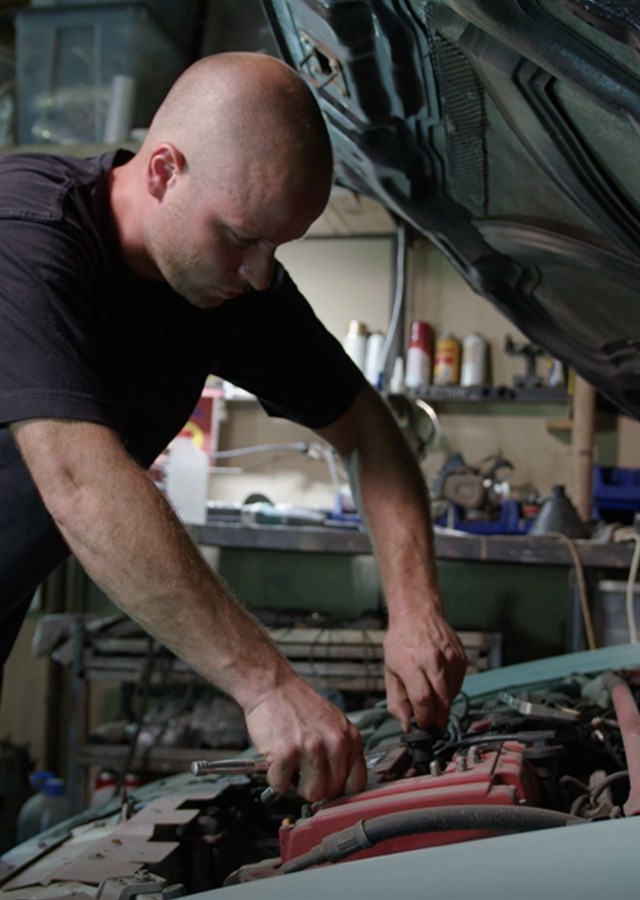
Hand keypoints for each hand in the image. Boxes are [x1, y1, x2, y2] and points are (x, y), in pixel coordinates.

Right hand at [244, 674, 366, 802]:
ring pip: (311, 793)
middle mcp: (334, 742)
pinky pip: (282, 786)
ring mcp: (311, 748)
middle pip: (333, 792)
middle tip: (303, 771)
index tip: (329, 789)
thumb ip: (340, 751)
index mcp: (349, 737)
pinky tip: (275, 761)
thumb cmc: (298, 704)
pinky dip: (275, 779)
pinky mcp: (286, 753)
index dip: (341, 791)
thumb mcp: (333, 723)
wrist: (272, 685)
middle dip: (315, 786)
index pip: (357, 783)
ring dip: (297, 785)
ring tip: (291, 766)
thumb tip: (341, 785)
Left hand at [383, 610, 466, 731]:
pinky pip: (458, 684)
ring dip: (444, 705)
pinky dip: (450, 691)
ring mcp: (449, 658)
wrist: (417, 614)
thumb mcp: (390, 671)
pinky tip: (439, 685)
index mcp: (411, 663)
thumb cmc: (401, 641)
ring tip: (433, 700)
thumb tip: (405, 724)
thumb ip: (396, 700)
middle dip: (438, 718)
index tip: (422, 725)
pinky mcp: (460, 658)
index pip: (422, 699)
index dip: (424, 718)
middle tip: (432, 724)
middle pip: (442, 700)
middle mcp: (432, 659)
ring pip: (452, 694)